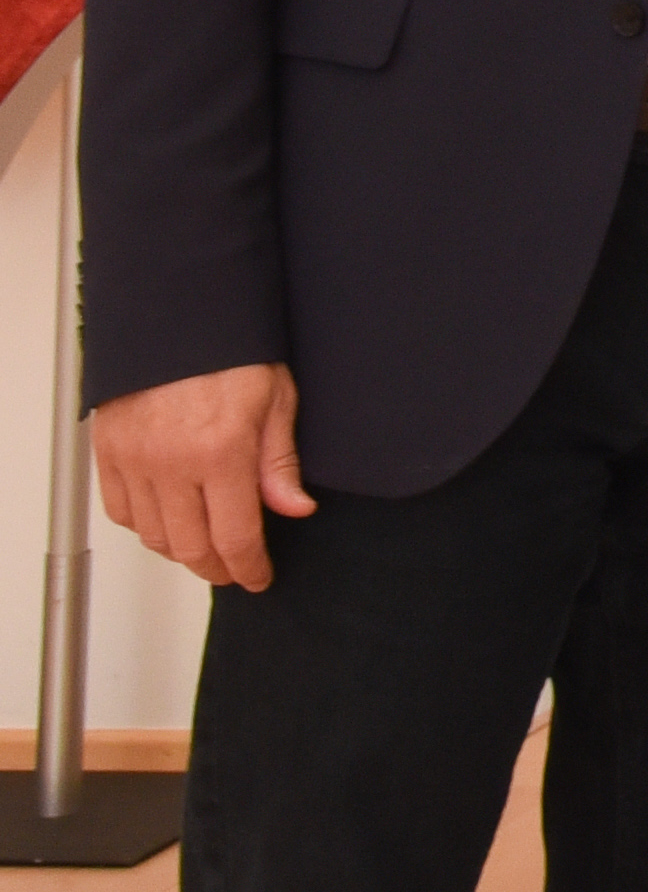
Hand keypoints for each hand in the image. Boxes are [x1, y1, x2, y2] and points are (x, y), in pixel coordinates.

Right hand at [90, 364, 311, 589]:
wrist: (179, 314)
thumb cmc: (232, 348)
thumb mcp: (278, 399)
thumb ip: (280, 462)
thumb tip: (294, 509)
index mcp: (222, 452)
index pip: (236, 536)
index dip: (249, 566)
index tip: (258, 577)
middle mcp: (172, 463)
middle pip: (191, 546)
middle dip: (217, 568)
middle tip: (234, 570)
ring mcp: (134, 460)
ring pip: (153, 536)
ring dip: (181, 552)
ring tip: (205, 551)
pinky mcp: (108, 452)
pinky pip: (121, 511)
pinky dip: (144, 527)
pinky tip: (167, 524)